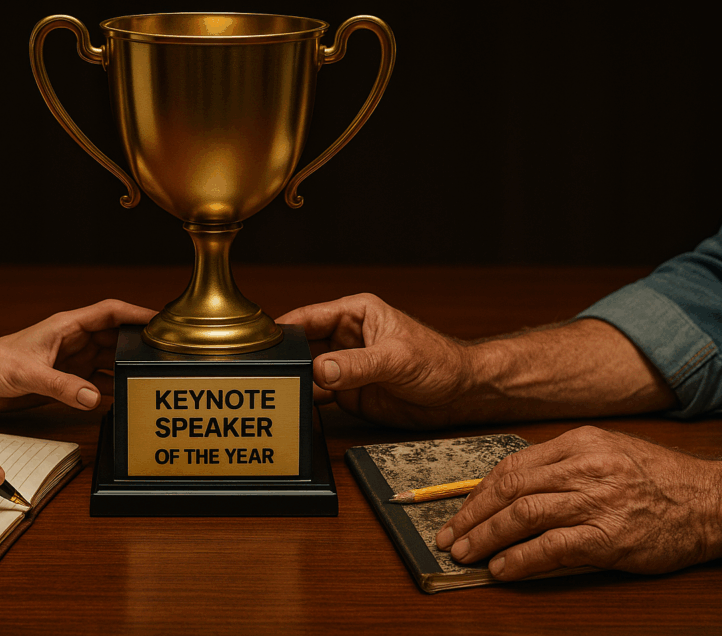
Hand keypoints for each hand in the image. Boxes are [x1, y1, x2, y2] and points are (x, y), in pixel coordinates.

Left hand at [0, 299, 154, 410]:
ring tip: (151, 376)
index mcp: (68, 326)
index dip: (138, 313)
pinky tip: (125, 397)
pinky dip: (113, 387)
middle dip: (140, 343)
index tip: (162, 320)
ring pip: (111, 359)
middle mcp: (75, 340)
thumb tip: (93, 396)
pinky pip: (98, 381)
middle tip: (166, 354)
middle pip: (118, 336)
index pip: (111, 312)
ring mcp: (72, 359)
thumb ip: (60, 385)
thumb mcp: (27, 373)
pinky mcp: (67, 378)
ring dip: (128, 367)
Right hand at [276, 294, 470, 428]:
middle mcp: (344, 338)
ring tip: (276, 393)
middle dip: (283, 359)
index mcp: (354, 314)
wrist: (461, 395)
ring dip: (293, 382)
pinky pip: (318, 396)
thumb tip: (322, 369)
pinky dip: (305, 402)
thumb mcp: (398, 358)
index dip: (282, 328)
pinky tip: (295, 408)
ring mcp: (344, 367)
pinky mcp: (347, 393)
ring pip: (306, 373)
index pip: (308, 317)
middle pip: (301, 346)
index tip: (260, 343)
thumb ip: (359, 364)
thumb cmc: (440, 361)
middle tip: (264, 374)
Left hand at [436, 426, 721, 579]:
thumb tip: (509, 489)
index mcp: (579, 443)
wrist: (712, 502)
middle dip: (472, 515)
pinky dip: (521, 560)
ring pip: (523, 516)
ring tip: (466, 553)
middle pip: (510, 490)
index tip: (461, 510)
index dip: (479, 492)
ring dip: (486, 537)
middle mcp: (584, 467)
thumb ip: (561, 464)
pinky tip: (501, 569)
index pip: (512, 466)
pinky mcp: (609, 537)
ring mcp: (596, 502)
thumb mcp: (607, 452)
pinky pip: (553, 548)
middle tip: (450, 535)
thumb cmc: (658, 479)